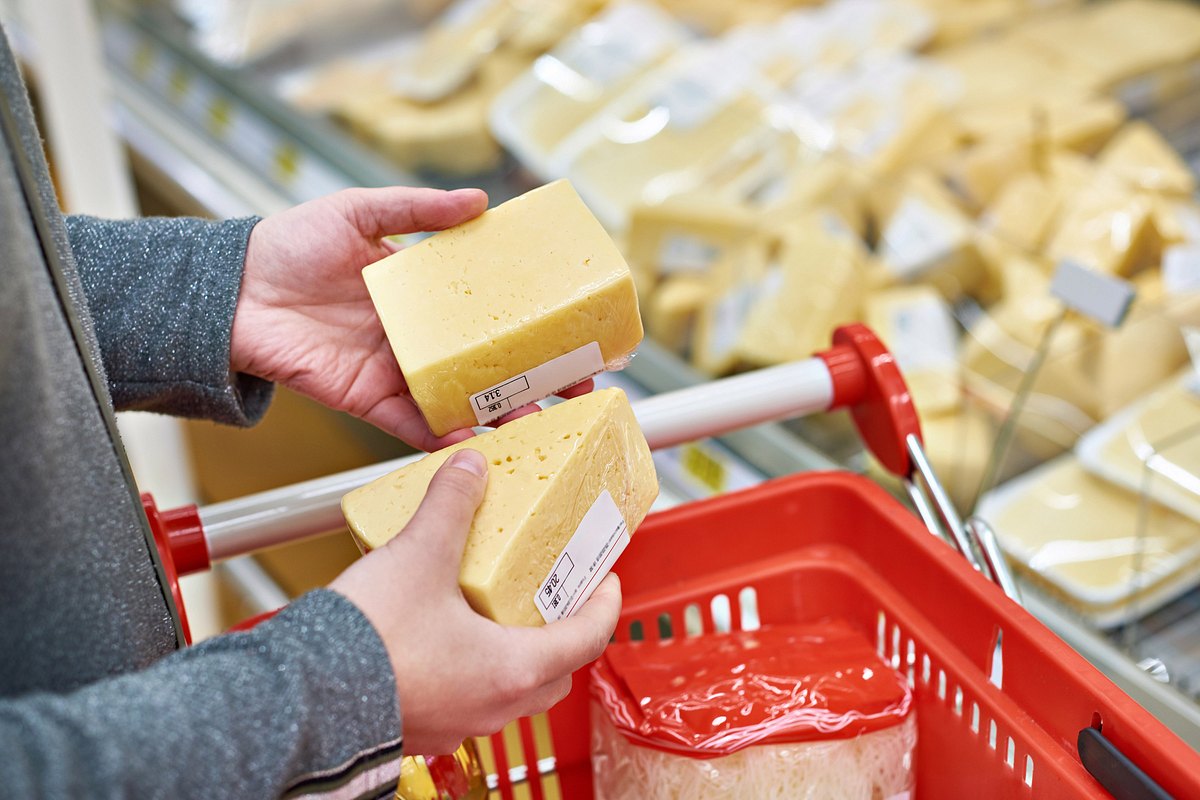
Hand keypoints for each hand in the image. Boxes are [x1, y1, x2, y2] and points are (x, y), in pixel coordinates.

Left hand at [233, 187, 592, 451]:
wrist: (230, 290)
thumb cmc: (288, 244)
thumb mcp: (358, 211)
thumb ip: (417, 210)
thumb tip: (479, 201)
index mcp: (422, 295)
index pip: (490, 313)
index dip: (530, 326)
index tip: (572, 336)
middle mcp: (416, 338)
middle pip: (486, 365)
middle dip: (531, 382)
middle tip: (574, 393)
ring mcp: (396, 371)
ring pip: (459, 400)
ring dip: (498, 415)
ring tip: (537, 423)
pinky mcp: (367, 400)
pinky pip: (412, 423)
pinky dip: (442, 435)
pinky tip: (475, 441)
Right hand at [329, 449, 621, 754]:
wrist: (299, 696)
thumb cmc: (368, 644)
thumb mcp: (419, 556)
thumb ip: (451, 506)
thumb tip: (469, 468)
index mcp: (512, 670)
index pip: (588, 637)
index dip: (604, 602)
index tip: (606, 579)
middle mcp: (492, 706)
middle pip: (555, 671)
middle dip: (563, 631)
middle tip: (557, 594)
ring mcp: (457, 723)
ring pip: (510, 690)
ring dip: (517, 652)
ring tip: (499, 610)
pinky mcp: (421, 726)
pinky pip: (467, 699)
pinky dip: (474, 668)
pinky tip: (446, 636)